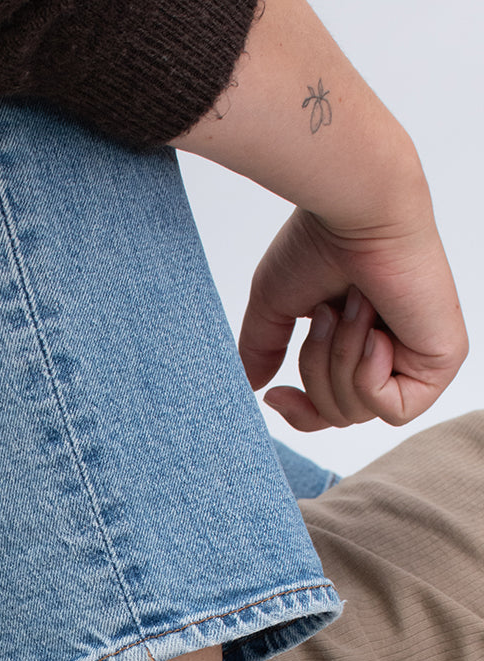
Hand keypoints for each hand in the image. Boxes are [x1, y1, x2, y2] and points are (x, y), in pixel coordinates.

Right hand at [239, 202, 468, 431]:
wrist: (357, 211)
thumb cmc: (321, 241)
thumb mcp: (276, 306)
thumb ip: (264, 347)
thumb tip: (251, 383)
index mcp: (359, 340)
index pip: (332, 409)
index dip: (302, 413)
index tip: (275, 394)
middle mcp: (394, 351)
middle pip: (340, 415)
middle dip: (318, 372)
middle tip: (326, 314)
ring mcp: (421, 358)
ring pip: (361, 412)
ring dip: (341, 360)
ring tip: (354, 307)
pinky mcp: (443, 361)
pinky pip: (395, 411)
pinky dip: (369, 377)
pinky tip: (374, 333)